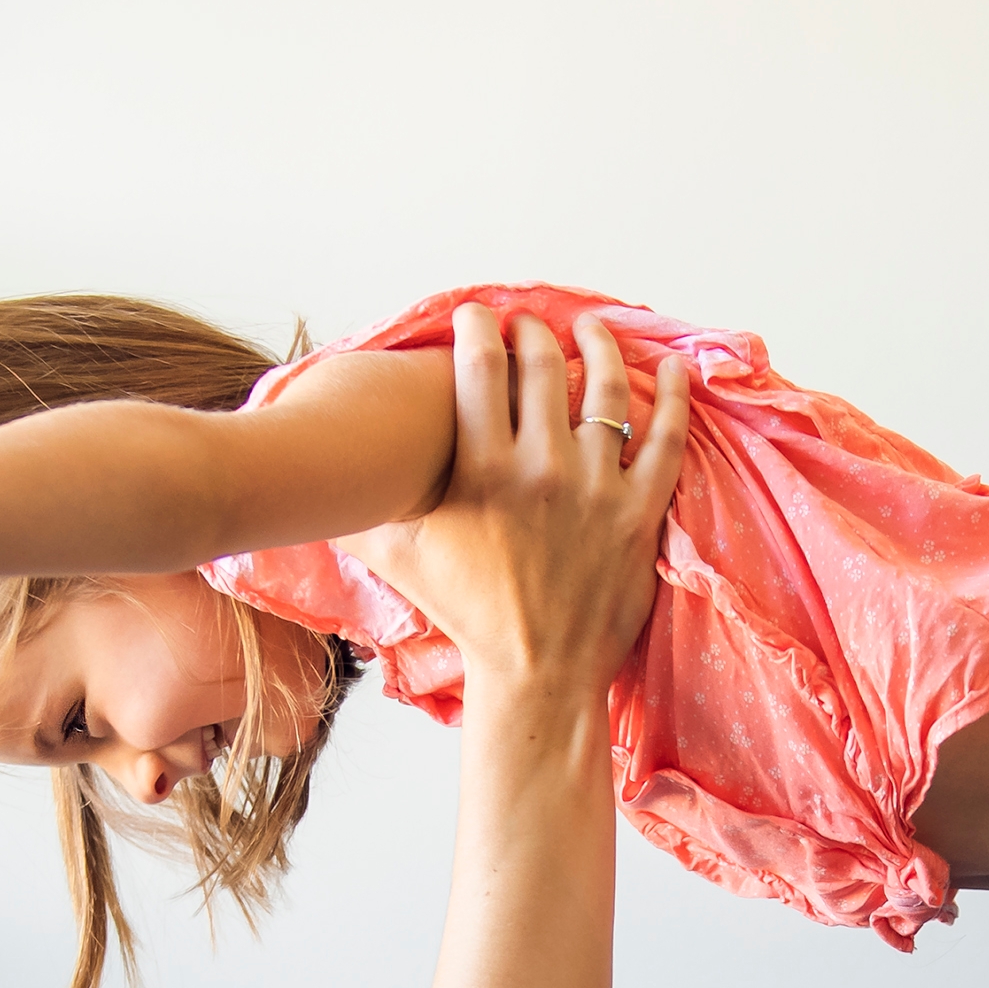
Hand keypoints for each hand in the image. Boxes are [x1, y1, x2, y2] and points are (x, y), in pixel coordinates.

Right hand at [356, 307, 686, 706]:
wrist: (535, 672)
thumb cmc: (467, 614)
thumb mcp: (400, 555)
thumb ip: (361, 507)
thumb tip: (314, 478)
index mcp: (481, 471)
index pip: (478, 368)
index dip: (477, 327)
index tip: (476, 315)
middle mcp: (540, 469)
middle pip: (541, 366)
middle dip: (532, 331)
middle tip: (527, 324)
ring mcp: (595, 488)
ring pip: (605, 388)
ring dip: (598, 345)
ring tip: (589, 328)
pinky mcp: (637, 513)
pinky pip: (666, 440)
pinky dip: (674, 398)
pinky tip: (673, 370)